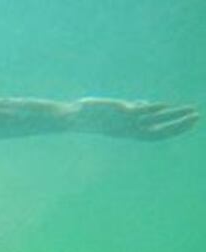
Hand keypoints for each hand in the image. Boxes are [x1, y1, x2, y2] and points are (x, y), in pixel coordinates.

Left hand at [75, 98, 197, 140]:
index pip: (156, 134)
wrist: (73, 118)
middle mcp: (129, 130)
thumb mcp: (116, 114)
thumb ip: (132, 109)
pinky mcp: (122, 112)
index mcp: (129, 132)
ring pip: (156, 121)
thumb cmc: (93, 116)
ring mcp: (126, 122)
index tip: (188, 123)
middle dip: (179, 126)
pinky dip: (155, 109)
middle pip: (160, 132)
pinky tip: (167, 105)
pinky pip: (142, 112)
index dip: (173, 130)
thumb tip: (144, 104)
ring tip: (192, 111)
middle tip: (197, 118)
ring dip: (175, 116)